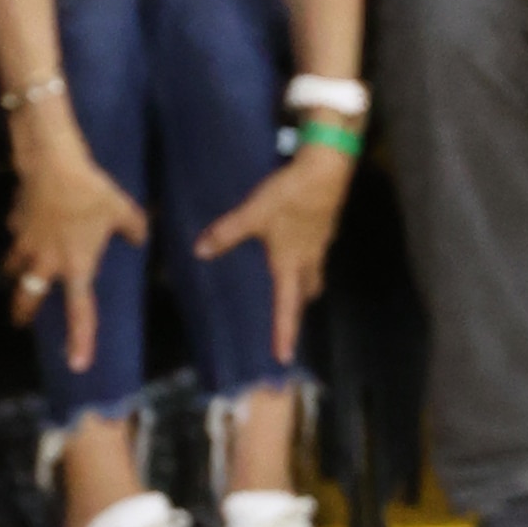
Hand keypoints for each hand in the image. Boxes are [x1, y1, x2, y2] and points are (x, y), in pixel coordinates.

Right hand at [10, 118, 147, 379]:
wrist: (53, 164)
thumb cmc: (91, 193)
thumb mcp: (123, 211)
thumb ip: (135, 229)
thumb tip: (140, 236)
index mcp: (77, 268)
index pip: (80, 312)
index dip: (80, 340)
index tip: (77, 364)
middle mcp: (47, 262)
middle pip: (27, 298)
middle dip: (22, 312)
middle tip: (19, 321)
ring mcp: (26, 242)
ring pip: (14, 266)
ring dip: (16, 271)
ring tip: (17, 270)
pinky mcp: (16, 220)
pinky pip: (15, 232)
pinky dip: (19, 231)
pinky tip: (24, 221)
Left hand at [197, 141, 352, 364]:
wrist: (327, 169)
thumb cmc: (290, 196)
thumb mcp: (253, 214)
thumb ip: (227, 233)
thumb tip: (200, 251)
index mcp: (290, 265)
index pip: (287, 308)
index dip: (284, 333)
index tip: (283, 357)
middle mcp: (309, 260)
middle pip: (307, 292)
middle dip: (297, 305)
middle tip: (286, 311)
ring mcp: (321, 243)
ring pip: (314, 272)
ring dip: (303, 280)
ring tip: (288, 278)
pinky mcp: (325, 226)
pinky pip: (316, 250)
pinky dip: (306, 254)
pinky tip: (296, 241)